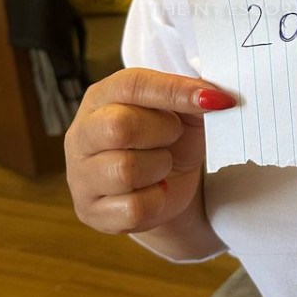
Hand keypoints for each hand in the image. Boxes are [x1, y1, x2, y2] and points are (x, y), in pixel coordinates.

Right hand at [64, 69, 235, 235]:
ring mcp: (81, 175)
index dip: (174, 90)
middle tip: (174, 135)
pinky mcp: (91, 211)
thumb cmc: (170, 141)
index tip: (215, 99)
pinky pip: (133, 208)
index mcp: (102, 98)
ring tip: (162, 164)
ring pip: (125, 170)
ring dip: (159, 167)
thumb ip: (193, 98)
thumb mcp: (184, 113)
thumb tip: (215, 97)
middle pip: (119, 127)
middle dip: (163, 132)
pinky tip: (156, 191)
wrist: (168, 187)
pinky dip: (156, 200)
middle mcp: (82, 134)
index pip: (131, 85)